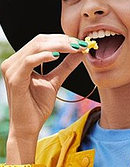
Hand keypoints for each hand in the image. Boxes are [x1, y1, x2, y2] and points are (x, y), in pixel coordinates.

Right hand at [1, 34, 86, 162]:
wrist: (28, 127)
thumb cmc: (38, 106)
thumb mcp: (55, 81)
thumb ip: (65, 66)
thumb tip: (80, 52)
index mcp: (20, 61)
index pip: (41, 41)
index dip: (62, 39)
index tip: (81, 43)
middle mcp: (13, 62)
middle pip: (39, 41)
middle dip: (62, 41)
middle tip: (80, 44)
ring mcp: (11, 70)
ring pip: (35, 47)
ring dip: (58, 46)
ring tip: (75, 48)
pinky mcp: (14, 79)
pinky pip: (28, 61)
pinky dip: (43, 56)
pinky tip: (57, 56)